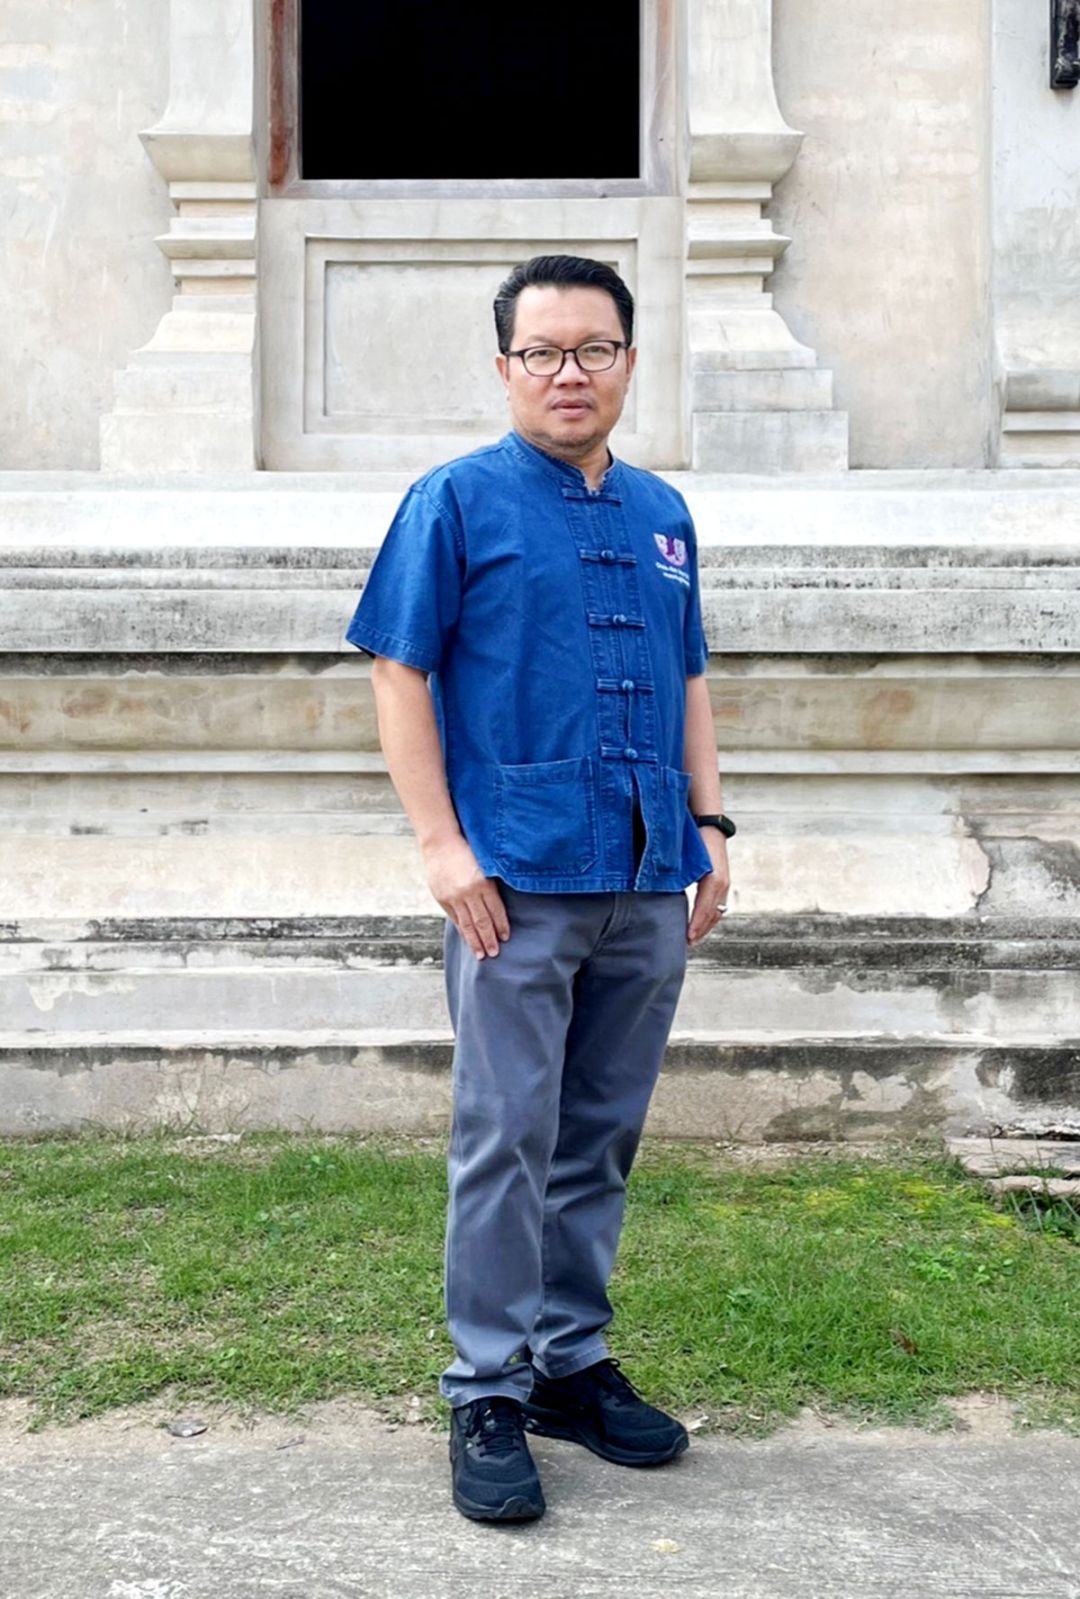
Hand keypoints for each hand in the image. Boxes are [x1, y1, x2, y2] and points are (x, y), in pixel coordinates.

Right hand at [423, 835, 509, 959]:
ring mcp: (454, 896)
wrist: (440, 843)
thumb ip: (488, 886)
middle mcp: (468, 892)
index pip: (495, 910)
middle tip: (495, 953)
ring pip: (467, 924)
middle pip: (482, 921)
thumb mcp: (483, 865)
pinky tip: (468, 939)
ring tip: (481, 954)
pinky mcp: (443, 898)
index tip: (506, 937)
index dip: (501, 925)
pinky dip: (463, 931)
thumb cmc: (466, 850)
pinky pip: (455, 919)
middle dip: (489, 939)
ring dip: (475, 941)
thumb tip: (497, 908)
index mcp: (482, 882)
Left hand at [687, 830, 730, 944]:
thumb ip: (676, 876)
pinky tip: (701, 924)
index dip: (696, 924)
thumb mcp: (685, 859)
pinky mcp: (723, 883)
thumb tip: (661, 891)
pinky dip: (709, 917)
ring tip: (693, 938)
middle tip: (688, 943)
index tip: (687, 937)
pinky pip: (718, 905)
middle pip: (712, 914)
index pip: (704, 908)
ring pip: (717, 911)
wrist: (710, 825)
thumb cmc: (695, 840)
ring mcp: (725, 884)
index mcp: (714, 879)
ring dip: (706, 926)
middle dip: (701, 930)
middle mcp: (722, 883)